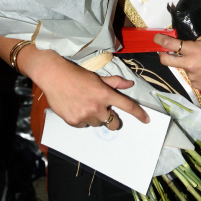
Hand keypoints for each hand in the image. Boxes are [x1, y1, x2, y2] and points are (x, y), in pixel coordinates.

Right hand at [26, 47, 147, 130]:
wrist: (53, 76)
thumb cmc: (76, 74)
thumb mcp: (97, 77)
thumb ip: (114, 83)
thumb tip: (129, 85)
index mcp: (104, 94)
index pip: (127, 106)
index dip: (139, 114)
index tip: (146, 120)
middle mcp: (96, 106)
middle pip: (113, 122)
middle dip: (112, 119)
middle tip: (105, 111)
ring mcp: (84, 115)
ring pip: (97, 123)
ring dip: (95, 117)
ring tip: (84, 104)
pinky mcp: (73, 121)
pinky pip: (84, 125)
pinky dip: (82, 119)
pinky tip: (75, 107)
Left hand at [154, 34, 200, 91]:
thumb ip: (195, 44)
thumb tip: (186, 46)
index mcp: (193, 51)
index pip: (170, 45)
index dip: (160, 41)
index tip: (156, 39)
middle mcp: (191, 66)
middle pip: (167, 61)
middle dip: (162, 56)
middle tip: (163, 52)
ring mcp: (195, 78)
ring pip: (185, 71)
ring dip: (189, 67)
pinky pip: (195, 80)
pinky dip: (198, 75)